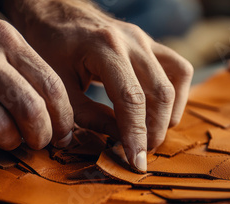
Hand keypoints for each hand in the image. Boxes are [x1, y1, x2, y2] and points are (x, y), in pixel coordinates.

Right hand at [0, 2, 73, 149]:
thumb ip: (20, 70)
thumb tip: (54, 114)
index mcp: (3, 38)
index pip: (51, 85)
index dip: (64, 118)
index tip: (64, 135)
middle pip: (31, 109)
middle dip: (42, 136)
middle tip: (39, 144)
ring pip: (0, 127)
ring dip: (9, 142)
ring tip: (5, 139)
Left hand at [5, 0, 193, 171]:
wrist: (55, 12)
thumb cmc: (50, 47)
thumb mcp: (59, 85)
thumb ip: (88, 115)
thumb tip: (116, 141)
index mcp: (104, 48)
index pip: (131, 99)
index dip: (136, 135)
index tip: (136, 162)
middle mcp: (132, 41)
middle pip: (160, 93)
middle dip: (154, 130)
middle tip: (140, 153)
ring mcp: (145, 40)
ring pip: (175, 81)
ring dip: (168, 115)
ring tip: (149, 135)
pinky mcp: (151, 44)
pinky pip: (178, 70)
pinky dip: (175, 95)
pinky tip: (159, 112)